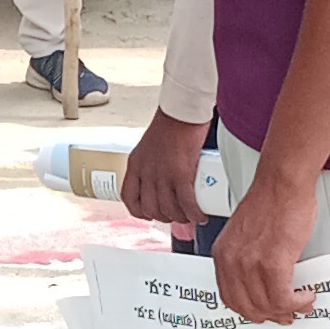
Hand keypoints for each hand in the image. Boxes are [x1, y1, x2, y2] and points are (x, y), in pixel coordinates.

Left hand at [119, 107, 208, 232]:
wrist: (182, 110)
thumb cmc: (172, 122)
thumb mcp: (151, 145)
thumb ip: (154, 161)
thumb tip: (166, 175)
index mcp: (136, 164)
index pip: (129, 197)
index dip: (139, 211)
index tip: (149, 214)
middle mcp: (145, 172)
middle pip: (150, 208)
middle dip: (164, 217)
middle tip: (177, 215)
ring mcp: (162, 174)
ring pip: (168, 209)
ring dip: (181, 218)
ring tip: (191, 215)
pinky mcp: (180, 174)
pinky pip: (186, 203)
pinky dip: (194, 213)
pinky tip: (200, 215)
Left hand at [209, 163, 318, 325]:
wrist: (282, 183)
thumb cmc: (271, 202)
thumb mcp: (244, 235)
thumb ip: (246, 258)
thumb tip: (261, 283)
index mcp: (223, 255)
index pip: (230, 298)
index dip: (250, 311)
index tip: (266, 311)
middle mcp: (232, 262)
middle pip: (249, 307)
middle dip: (271, 315)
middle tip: (287, 314)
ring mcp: (251, 264)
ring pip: (268, 306)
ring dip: (288, 310)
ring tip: (301, 304)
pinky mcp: (273, 263)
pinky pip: (284, 298)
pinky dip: (298, 302)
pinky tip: (306, 296)